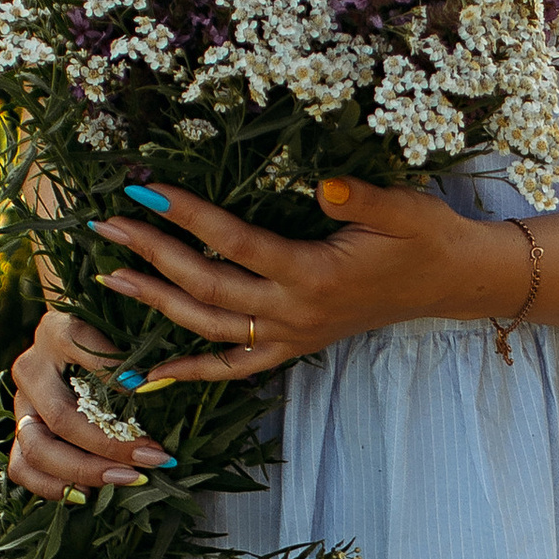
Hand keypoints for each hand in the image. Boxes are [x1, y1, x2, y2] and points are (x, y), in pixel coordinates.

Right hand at [6, 307, 169, 498]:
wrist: (77, 334)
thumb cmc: (108, 332)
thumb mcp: (118, 332)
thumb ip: (122, 357)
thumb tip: (139, 387)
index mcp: (55, 334)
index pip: (85, 359)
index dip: (114, 380)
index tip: (146, 395)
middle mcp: (30, 370)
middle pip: (59, 422)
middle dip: (108, 447)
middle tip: (151, 460)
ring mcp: (21, 404)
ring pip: (33, 452)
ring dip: (82, 473)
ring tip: (125, 479)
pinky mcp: (21, 431)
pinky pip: (22, 468)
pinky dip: (52, 487)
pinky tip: (89, 494)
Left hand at [80, 175, 515, 390]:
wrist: (452, 282)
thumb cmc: (425, 236)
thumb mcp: (401, 207)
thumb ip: (359, 199)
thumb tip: (321, 185)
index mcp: (311, 273)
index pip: (232, 242)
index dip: (185, 215)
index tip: (143, 190)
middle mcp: (294, 311)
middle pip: (207, 285)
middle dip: (152, 255)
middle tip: (106, 228)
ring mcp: (292, 334)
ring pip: (211, 327)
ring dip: (158, 305)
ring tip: (112, 280)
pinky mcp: (296, 346)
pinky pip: (235, 367)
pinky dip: (192, 371)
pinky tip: (149, 373)